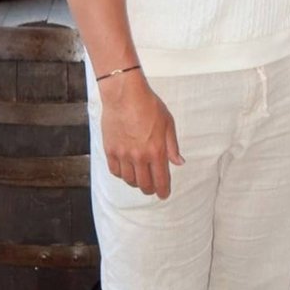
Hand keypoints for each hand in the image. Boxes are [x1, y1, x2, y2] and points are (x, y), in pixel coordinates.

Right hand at [98, 73, 182, 198]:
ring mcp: (123, 154)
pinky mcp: (110, 150)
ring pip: (129, 180)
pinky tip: (126, 170)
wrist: (125, 95)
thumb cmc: (148, 105)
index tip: (163, 195)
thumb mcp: (168, 124)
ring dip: (136, 182)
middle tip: (152, 188)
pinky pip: (115, 171)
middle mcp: (140, 156)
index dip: (163, 191)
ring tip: (139, 178)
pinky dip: (121, 174)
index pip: (161, 180)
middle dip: (150, 189)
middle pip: (144, 184)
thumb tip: (179, 162)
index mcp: (157, 151)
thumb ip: (172, 146)